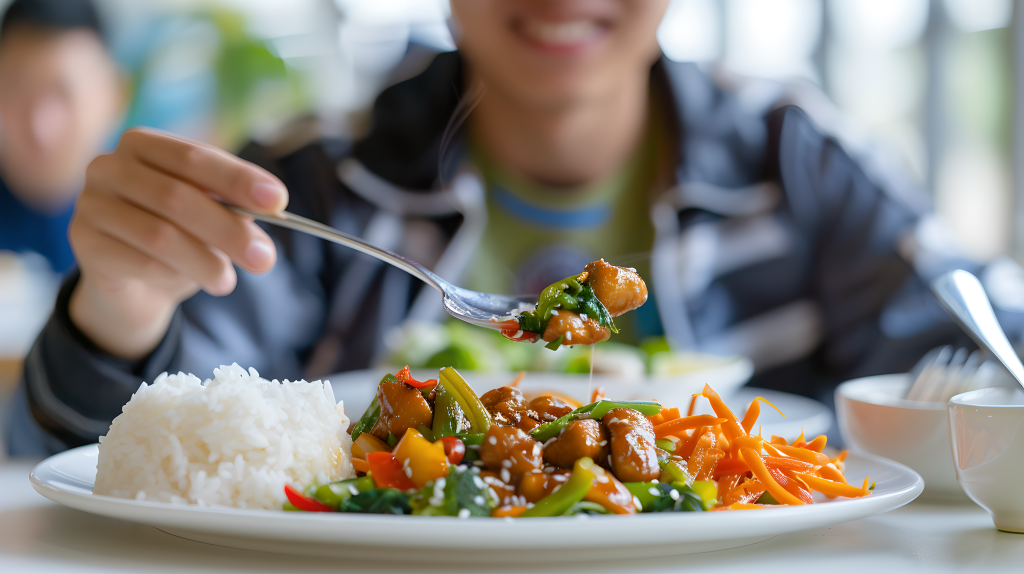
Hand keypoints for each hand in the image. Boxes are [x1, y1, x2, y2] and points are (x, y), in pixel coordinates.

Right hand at [68, 128, 287, 358]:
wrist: (133, 281)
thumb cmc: (180, 236)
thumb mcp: (211, 218)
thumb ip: (234, 211)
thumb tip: (269, 221)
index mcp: (145, 145)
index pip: (194, 156)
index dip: (237, 179)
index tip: (278, 201)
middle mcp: (109, 166)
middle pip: (177, 196)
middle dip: (229, 230)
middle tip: (265, 259)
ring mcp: (90, 204)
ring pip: (159, 234)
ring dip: (204, 262)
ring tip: (228, 281)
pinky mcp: (82, 243)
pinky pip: (139, 262)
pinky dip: (174, 275)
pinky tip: (191, 283)